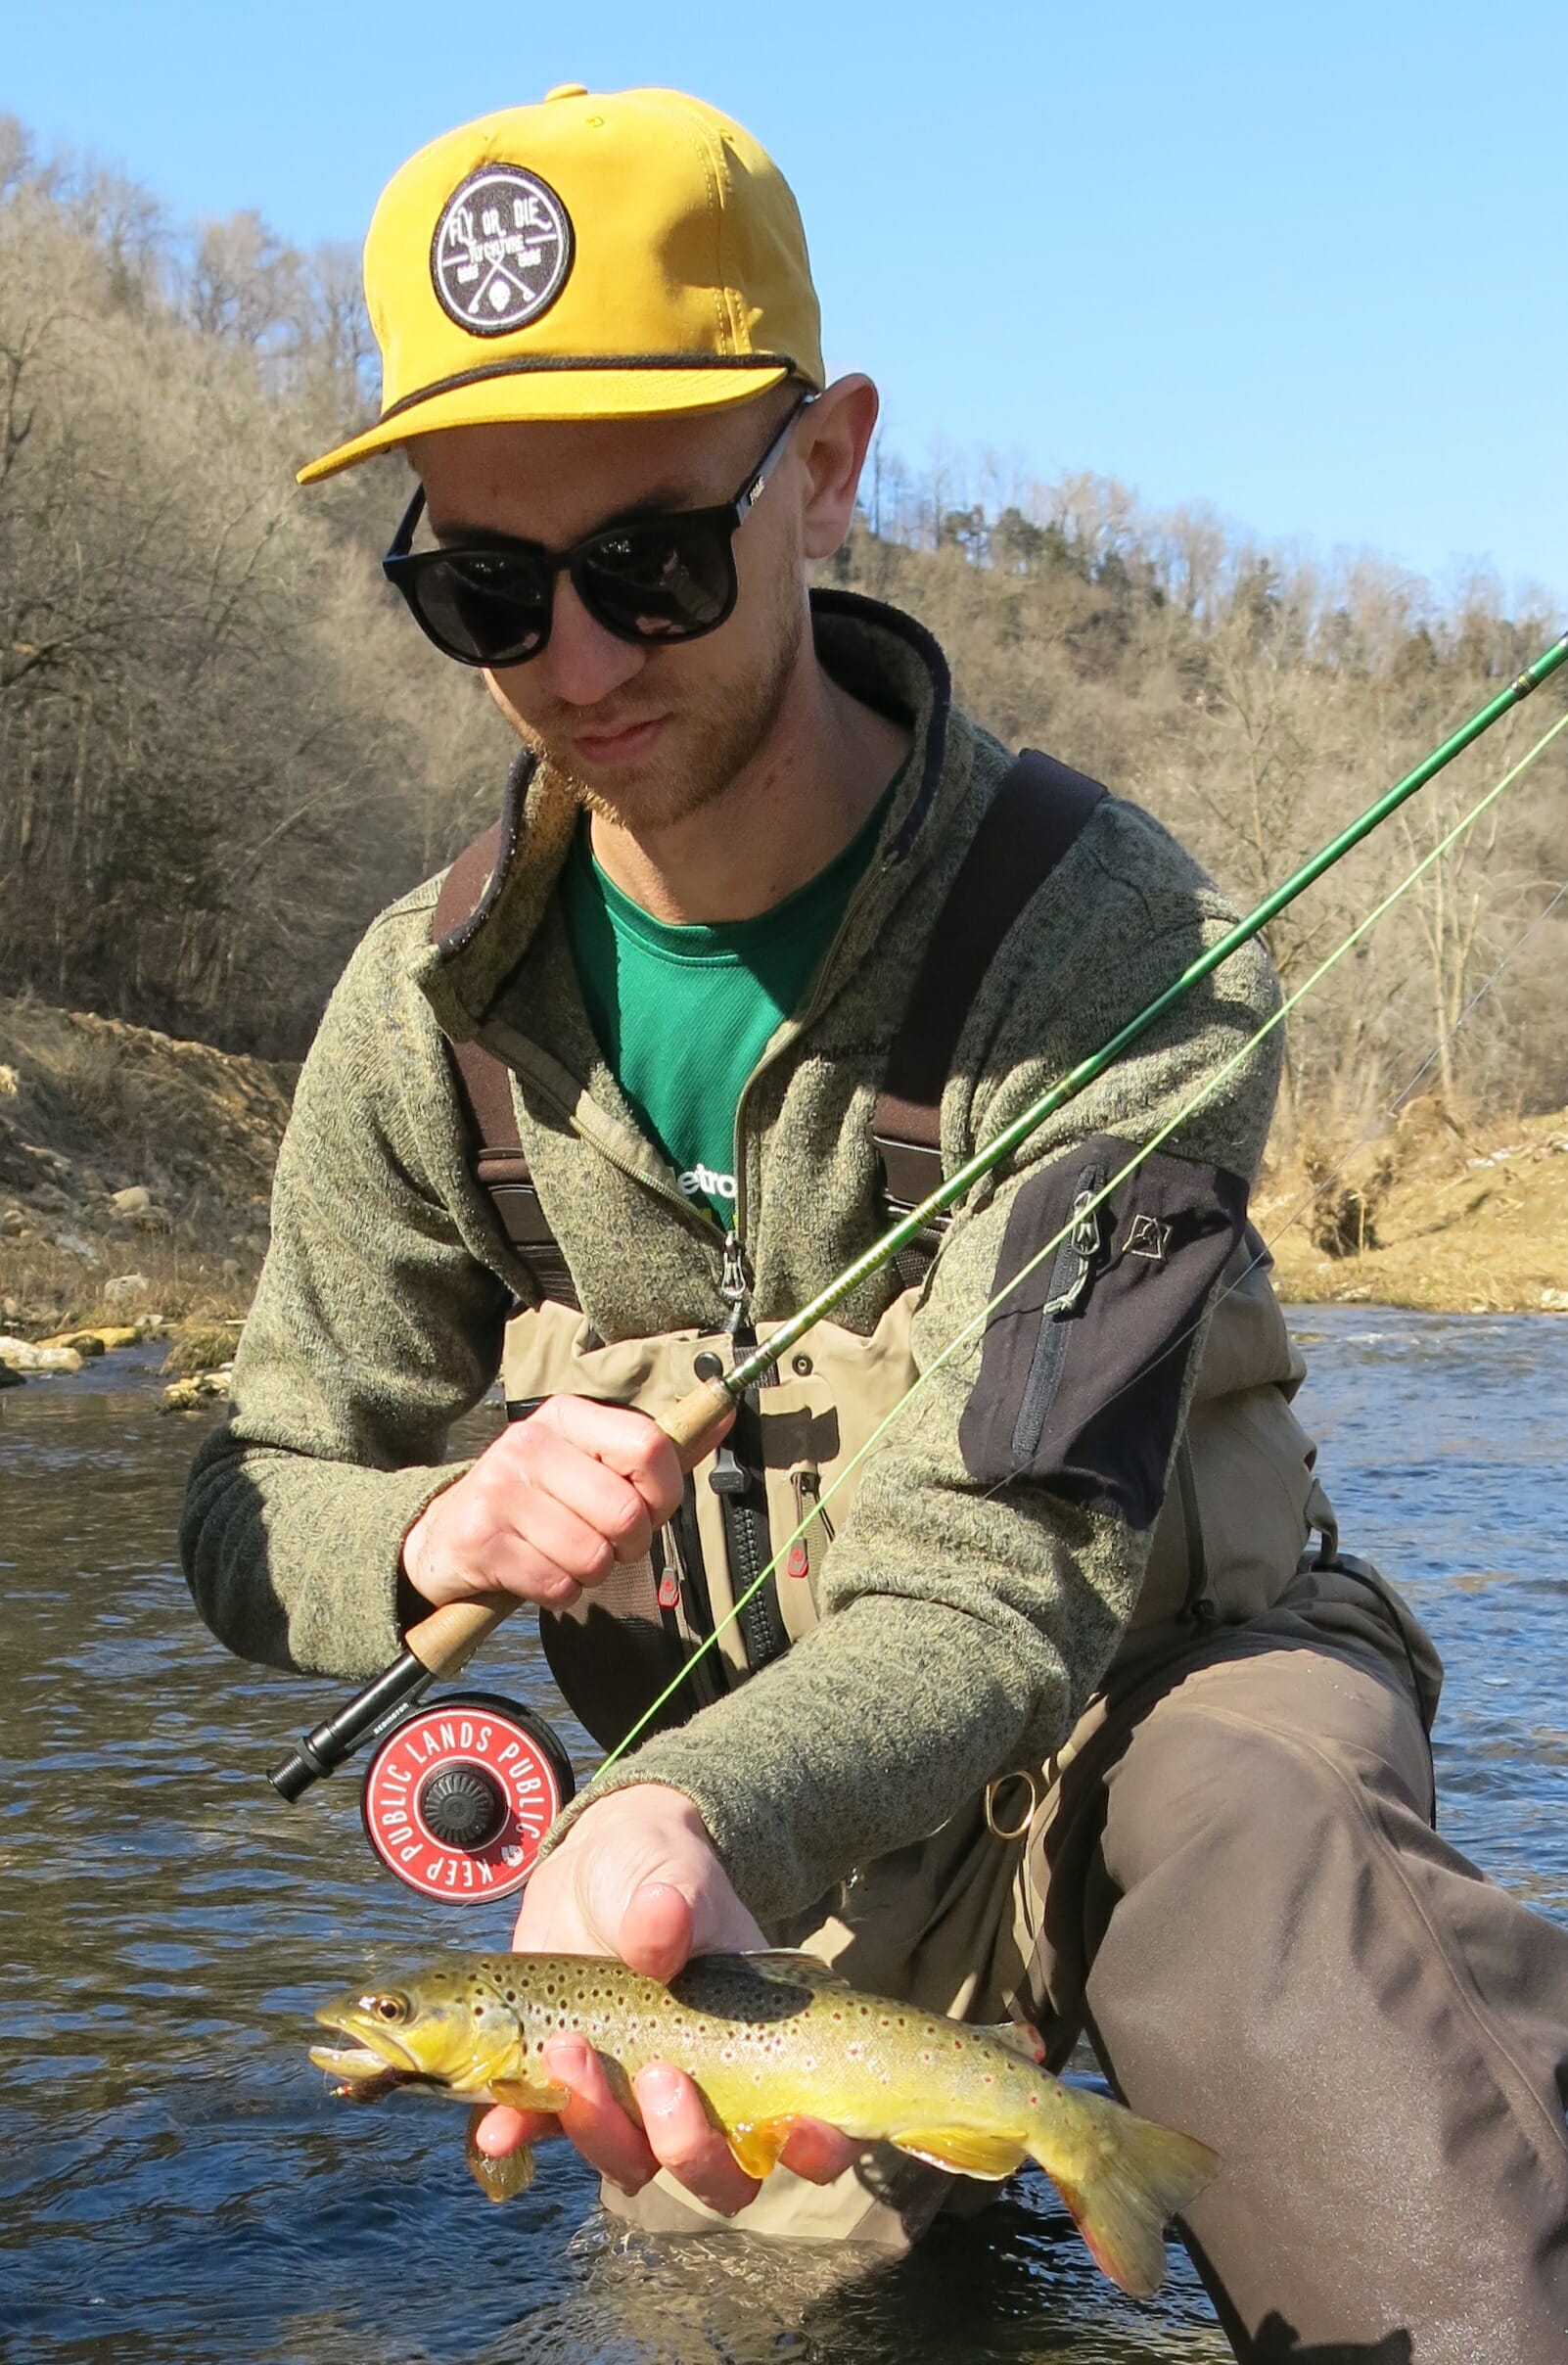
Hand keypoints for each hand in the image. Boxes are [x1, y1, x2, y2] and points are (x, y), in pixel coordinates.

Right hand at [401, 1394, 704, 1611]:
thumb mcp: (587, 1460)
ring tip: (567, 1555)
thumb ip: (653, 1448)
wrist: (443, 1535)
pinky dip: (560, 1592)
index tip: (651, 1510)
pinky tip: (540, 1572)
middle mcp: (530, 1444)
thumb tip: (724, 1412)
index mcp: (567, 1416)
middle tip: (605, 1542)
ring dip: (592, 1572)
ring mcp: (501, 1491)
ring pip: (594, 1555)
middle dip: (628, 1545)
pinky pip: (558, 1586)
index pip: (647, 1446)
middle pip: (625, 1513)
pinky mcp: (482, 1541)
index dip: (665, 1493)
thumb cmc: (535, 1499)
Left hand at [469, 1784, 859, 2211]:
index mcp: (758, 2050)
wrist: (590, 1869)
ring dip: (600, 2129)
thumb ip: (673, 1901)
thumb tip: (662, 1916)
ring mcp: (631, 2103)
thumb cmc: (659, 1872)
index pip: (810, 2135)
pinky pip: (543, 2137)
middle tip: (656, 2075)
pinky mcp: (564, 2093)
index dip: (813, 2150)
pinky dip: (518, 2139)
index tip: (788, 2125)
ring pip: (632, 2163)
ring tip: (566, 2048)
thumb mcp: (672, 1875)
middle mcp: (703, 2096)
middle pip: (717, 2176)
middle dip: (687, 2147)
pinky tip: (496, 2129)